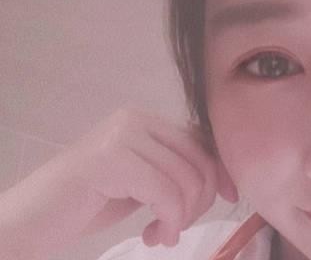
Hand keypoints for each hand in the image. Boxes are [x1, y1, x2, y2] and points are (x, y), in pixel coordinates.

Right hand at [0, 109, 236, 258]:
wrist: (35, 218)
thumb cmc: (88, 201)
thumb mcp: (141, 179)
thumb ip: (172, 168)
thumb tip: (221, 177)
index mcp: (144, 120)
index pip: (200, 140)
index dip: (221, 170)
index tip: (230, 198)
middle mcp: (135, 120)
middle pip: (198, 159)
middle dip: (200, 201)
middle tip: (176, 227)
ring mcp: (121, 136)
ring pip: (185, 179)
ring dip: (181, 217)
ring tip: (161, 234)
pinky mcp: (111, 159)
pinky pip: (165, 193)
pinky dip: (169, 221)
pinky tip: (153, 235)